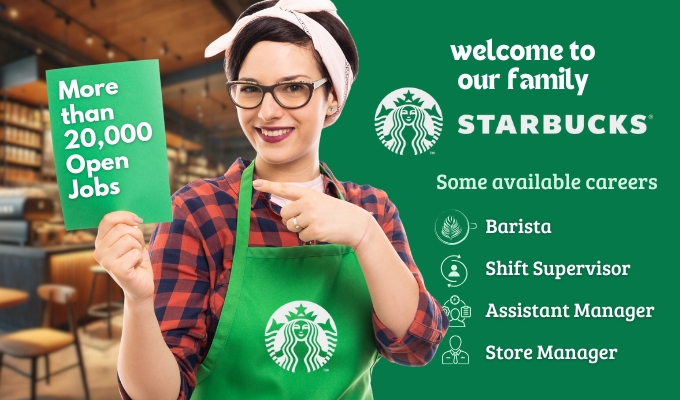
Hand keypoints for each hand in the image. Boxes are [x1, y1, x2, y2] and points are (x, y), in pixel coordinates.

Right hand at [94, 211, 153, 303]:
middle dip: (137, 235)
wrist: (141, 286)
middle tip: (137, 247)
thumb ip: (127, 228)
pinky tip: (135, 266)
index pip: (108, 219)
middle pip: (122, 228)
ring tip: (135, 257)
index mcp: (100, 241)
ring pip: (129, 239)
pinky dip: (140, 258)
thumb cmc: (136, 261)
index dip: (125, 216)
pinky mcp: (116, 270)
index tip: (138, 220)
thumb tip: (133, 216)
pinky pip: (135, 253)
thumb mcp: (131, 241)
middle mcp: (99, 251)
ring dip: (138, 247)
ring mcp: (105, 261)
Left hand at [254, 179, 371, 246]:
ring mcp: (311, 216)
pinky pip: (301, 237)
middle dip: (291, 220)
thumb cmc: (336, 213)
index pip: (285, 188)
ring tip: (316, 225)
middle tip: (307, 220)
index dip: (269, 186)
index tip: (255, 183)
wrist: (355, 224)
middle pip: (284, 214)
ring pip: (291, 226)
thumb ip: (303, 203)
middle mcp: (308, 202)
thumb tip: (286, 215)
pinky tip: (321, 232)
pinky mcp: (315, 229)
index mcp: (309, 193)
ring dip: (300, 229)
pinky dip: (309, 237)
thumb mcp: (320, 201)